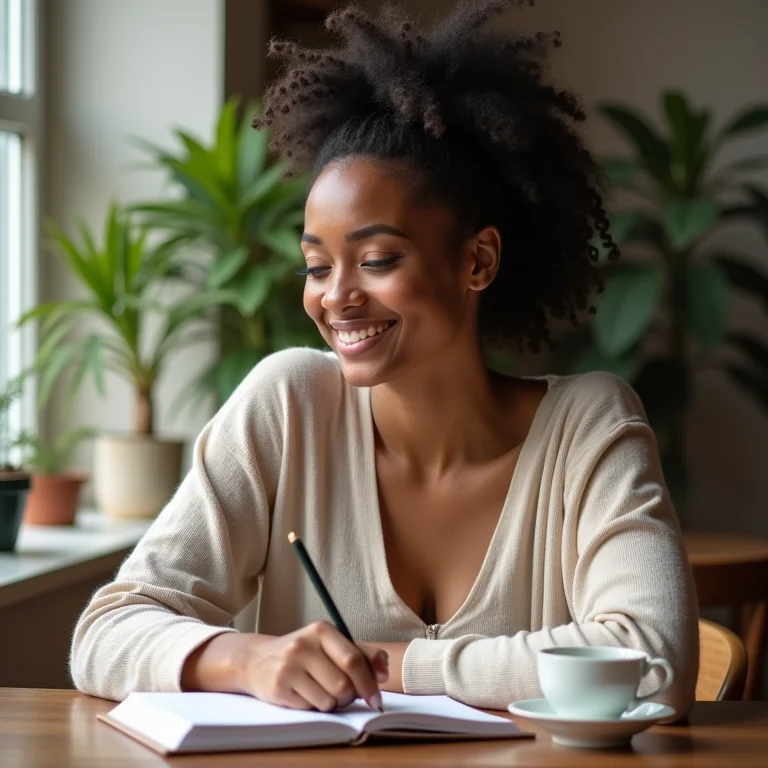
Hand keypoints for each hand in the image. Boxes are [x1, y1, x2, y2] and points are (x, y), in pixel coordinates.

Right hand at [236, 621, 388, 711]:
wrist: (257, 659)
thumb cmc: (303, 653)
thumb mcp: (330, 644)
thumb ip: (361, 653)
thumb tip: (384, 670)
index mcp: (321, 630)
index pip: (353, 659)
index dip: (369, 682)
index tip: (376, 698)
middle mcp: (304, 645)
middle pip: (344, 685)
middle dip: (350, 696)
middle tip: (345, 695)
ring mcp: (289, 667)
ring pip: (329, 700)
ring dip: (333, 704)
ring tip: (322, 692)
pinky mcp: (278, 687)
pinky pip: (311, 708)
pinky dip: (315, 707)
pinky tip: (305, 694)